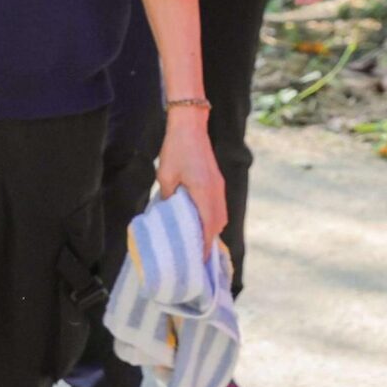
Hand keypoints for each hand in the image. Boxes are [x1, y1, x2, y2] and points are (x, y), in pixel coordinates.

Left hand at [156, 110, 228, 259]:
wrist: (190, 126)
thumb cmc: (175, 149)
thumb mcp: (165, 176)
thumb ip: (168, 198)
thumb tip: (167, 215)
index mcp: (204, 191)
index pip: (208, 225)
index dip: (205, 244)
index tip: (200, 260)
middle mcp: (216, 191)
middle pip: (218, 223)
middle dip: (210, 240)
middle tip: (197, 255)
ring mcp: (219, 185)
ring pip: (221, 215)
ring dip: (212, 229)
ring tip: (198, 241)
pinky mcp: (217, 181)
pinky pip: (219, 206)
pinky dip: (213, 217)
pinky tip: (201, 221)